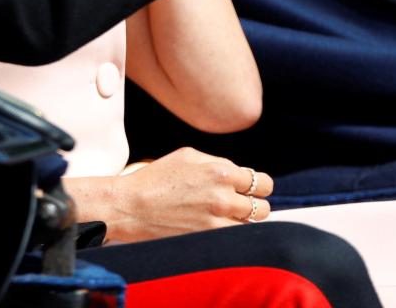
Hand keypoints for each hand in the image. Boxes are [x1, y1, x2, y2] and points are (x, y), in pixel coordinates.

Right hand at [99, 147, 272, 242]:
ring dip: (245, 223)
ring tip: (230, 218)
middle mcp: (224, 197)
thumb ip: (218, 162)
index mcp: (220, 171)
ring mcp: (217, 221)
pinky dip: (233, 235)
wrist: (132, 206)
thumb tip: (238, 172)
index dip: (259, 186)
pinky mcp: (209, 239)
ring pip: (252, 227)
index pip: (261, 182)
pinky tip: (221, 229)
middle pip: (263, 207)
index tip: (253, 190)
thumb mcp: (188, 155)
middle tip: (241, 205)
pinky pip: (236, 240)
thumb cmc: (157, 177)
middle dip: (255, 205)